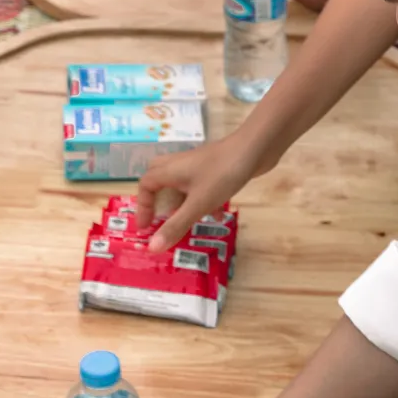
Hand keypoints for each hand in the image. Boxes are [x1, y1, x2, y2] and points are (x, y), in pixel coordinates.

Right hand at [137, 130, 275, 251]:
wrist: (254, 149)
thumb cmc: (221, 175)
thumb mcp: (197, 205)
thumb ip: (175, 226)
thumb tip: (151, 248)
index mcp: (168, 171)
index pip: (145, 186)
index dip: (143, 207)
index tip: (146, 228)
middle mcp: (178, 165)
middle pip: (159, 180)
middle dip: (159, 201)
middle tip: (162, 218)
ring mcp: (197, 165)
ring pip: (181, 184)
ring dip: (182, 204)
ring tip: (188, 222)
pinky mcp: (213, 167)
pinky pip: (200, 185)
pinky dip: (203, 200)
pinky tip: (217, 215)